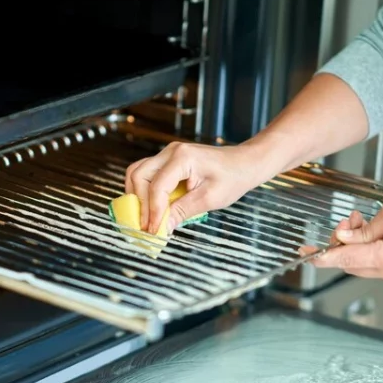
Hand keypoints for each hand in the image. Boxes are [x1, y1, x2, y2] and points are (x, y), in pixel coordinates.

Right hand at [125, 142, 266, 233]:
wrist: (244, 163)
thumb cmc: (233, 178)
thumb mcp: (210, 199)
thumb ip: (183, 211)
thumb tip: (162, 228)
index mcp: (183, 158)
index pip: (157, 186)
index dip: (153, 211)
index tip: (153, 230)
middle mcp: (171, 152)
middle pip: (138, 175)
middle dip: (139, 203)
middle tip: (145, 226)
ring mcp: (168, 154)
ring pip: (138, 173)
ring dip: (137, 196)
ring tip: (145, 217)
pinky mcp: (168, 161)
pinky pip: (147, 174)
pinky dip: (145, 191)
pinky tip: (151, 207)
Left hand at [301, 202, 382, 284]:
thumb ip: (365, 228)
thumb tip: (345, 236)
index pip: (342, 259)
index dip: (320, 256)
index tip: (305, 254)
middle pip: (349, 263)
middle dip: (342, 243)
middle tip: (348, 223)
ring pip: (361, 264)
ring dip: (356, 245)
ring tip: (365, 223)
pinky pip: (376, 265)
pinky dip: (369, 250)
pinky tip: (376, 234)